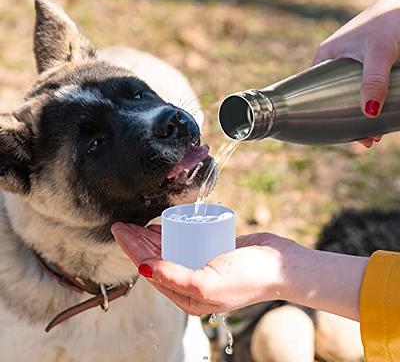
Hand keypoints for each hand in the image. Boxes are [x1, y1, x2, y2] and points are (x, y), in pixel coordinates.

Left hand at [112, 222, 367, 320]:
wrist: (281, 265)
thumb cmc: (249, 278)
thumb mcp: (208, 284)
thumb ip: (175, 277)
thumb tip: (144, 268)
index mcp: (187, 296)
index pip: (150, 270)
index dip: (132, 251)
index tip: (119, 231)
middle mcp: (191, 283)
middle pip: (156, 259)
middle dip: (136, 242)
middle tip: (121, 223)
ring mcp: (201, 266)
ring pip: (168, 250)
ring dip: (150, 238)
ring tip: (136, 223)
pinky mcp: (211, 252)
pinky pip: (185, 242)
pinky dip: (171, 234)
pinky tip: (161, 225)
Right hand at [313, 0, 399, 146]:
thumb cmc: (389, 21)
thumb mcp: (379, 52)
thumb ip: (373, 80)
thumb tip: (369, 114)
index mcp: (325, 56)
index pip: (314, 90)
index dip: (321, 113)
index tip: (336, 132)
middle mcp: (336, 61)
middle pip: (333, 98)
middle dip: (347, 120)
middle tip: (363, 139)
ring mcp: (352, 64)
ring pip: (350, 96)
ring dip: (362, 115)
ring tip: (374, 135)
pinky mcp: (370, 64)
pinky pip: (365, 90)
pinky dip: (371, 104)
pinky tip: (380, 118)